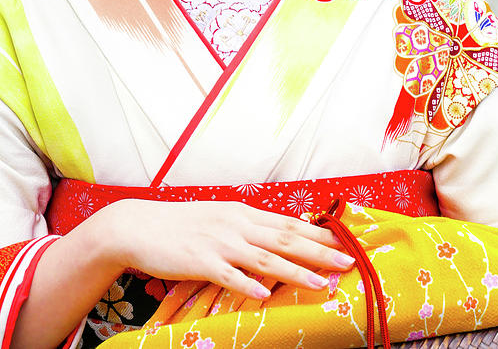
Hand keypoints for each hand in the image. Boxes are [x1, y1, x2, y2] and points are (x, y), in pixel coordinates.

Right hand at [105, 199, 353, 298]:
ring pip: (265, 258)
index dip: (319, 234)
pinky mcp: (199, 261)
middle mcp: (237, 224)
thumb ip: (247, 229)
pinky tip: (265, 295)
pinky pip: (228, 276)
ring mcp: (219, 243)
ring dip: (296, 271)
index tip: (345, 242)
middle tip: (348, 261)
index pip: (289, 224)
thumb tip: (277, 238)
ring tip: (321, 283)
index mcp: (243, 214)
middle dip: (320, 252)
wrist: (139, 226)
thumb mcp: (220, 220)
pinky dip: (248, 285)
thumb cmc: (181, 226)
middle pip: (286, 239)